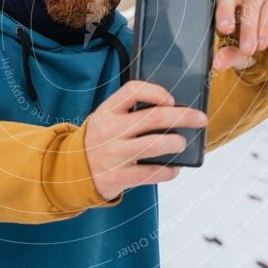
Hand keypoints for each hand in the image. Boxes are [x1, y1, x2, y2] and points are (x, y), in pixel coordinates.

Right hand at [84, 80, 207, 200]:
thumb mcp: (105, 118)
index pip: (133, 90)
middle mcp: (110, 130)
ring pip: (153, 145)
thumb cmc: (97, 140)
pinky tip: (174, 168)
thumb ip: (128, 112)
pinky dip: (167, 171)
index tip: (171, 99)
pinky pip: (149, 174)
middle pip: (153, 117)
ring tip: (181, 142)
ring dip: (175, 142)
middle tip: (200, 119)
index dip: (156, 92)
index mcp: (107, 111)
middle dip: (183, 116)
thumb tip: (171, 111)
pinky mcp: (117, 177)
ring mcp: (113, 154)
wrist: (68, 170)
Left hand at [192, 0, 267, 71]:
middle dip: (224, 11)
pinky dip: (265, 28)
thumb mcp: (238, 53)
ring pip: (251, 4)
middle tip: (224, 29)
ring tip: (248, 49)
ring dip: (249, 28)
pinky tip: (262, 43)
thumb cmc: (253, 43)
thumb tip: (216, 64)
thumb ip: (228, 56)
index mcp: (223, 7)